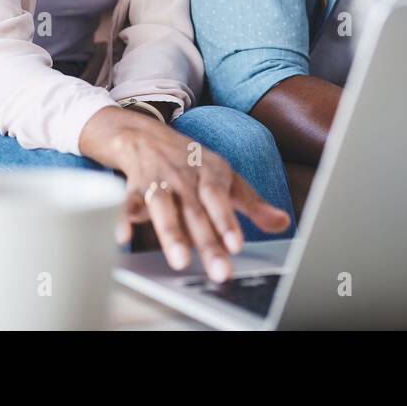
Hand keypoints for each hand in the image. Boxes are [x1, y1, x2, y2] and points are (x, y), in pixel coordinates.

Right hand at [79, 106, 290, 281]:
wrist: (145, 136)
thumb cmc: (192, 163)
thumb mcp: (225, 178)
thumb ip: (252, 204)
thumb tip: (283, 222)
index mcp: (210, 175)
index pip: (220, 199)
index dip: (227, 222)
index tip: (236, 246)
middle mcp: (185, 178)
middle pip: (196, 212)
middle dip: (206, 242)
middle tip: (218, 270)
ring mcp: (158, 182)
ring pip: (164, 208)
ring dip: (170, 233)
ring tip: (179, 261)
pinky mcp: (134, 188)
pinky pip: (128, 203)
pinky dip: (123, 218)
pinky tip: (124, 237)